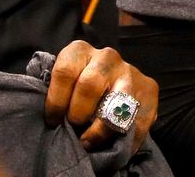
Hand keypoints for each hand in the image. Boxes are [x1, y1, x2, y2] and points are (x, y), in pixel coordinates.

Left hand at [45, 40, 160, 148]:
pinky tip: (114, 143)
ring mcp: (130, 71)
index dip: (56, 101)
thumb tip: (44, 113)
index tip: (54, 121)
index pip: (65, 71)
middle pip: (89, 85)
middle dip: (78, 114)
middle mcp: (106, 56)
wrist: (116, 83)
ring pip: (116, 104)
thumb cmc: (79, 89)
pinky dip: (123, 138)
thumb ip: (56, 91)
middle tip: (75, 127)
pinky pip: (137, 120)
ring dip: (100, 129)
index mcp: (80, 51)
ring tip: (91, 139)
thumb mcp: (64, 83)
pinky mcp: (150, 88)